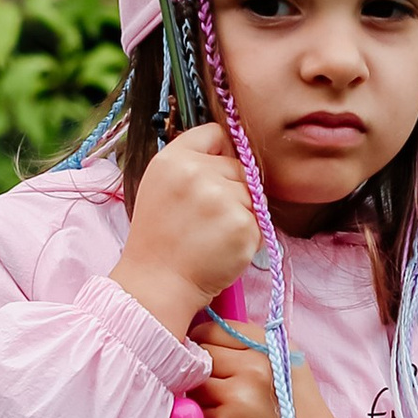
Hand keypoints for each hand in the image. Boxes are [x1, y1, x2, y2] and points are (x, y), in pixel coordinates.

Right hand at [112, 123, 259, 338]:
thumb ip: (191, 164)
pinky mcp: (242, 224)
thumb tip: (229, 150)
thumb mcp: (160, 186)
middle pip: (239, 166)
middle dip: (231, 190)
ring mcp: (222, 197)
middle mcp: (197, 172)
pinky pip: (259, 221)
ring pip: (252, 194)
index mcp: (173, 159)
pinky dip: (247, 237)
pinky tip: (222, 249)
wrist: (157, 284)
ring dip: (241, 214)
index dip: (220, 152)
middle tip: (206, 219)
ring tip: (212, 235)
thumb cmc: (159, 239)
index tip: (214, 175)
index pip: (215, 133)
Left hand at [194, 337, 368, 417]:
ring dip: (201, 397)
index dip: (204, 342)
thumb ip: (252, 348)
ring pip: (193, 384)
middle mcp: (255, 367)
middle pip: (200, 354)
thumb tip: (204, 335)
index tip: (207, 357)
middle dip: (202, 370)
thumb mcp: (289, 368)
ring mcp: (236, 396)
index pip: (214, 328)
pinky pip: (193, 412)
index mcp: (271, 348)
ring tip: (228, 413)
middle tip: (221, 392)